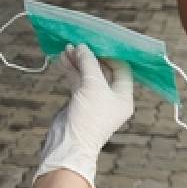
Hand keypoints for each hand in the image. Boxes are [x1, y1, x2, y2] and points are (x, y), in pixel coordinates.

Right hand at [34, 45, 134, 187]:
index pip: (122, 69)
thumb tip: (82, 47)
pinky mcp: (80, 102)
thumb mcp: (93, 85)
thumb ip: (89, 63)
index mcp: (123, 96)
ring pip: (88, 75)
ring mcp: (95, 100)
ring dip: (78, 62)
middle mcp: (111, 98)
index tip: (97, 43)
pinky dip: (71, 70)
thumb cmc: (89, 117)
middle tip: (78, 44)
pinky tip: (63, 60)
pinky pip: (78, 82)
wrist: (69, 143)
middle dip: (90, 56)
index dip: (110, 55)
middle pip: (103, 70)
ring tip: (66, 49)